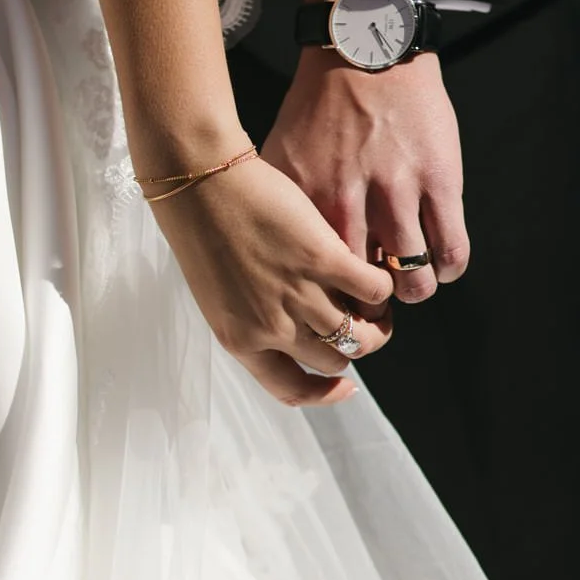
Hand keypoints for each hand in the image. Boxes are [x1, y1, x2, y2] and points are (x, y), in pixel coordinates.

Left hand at [150, 152, 393, 406]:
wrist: (198, 184)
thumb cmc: (203, 230)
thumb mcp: (220, 294)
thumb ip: (255, 320)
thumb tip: (299, 332)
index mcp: (241, 341)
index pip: (291, 389)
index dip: (324, 395)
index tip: (345, 387)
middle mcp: (270, 328)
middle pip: (334, 360)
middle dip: (353, 346)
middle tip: (363, 322)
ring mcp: (298, 296)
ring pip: (359, 333)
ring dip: (377, 322)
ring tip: (377, 302)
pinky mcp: (322, 260)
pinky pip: (373, 290)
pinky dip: (381, 285)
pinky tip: (375, 271)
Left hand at [262, 48, 469, 301]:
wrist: (365, 46)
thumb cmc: (319, 105)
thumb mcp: (280, 155)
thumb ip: (280, 207)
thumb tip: (274, 257)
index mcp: (306, 196)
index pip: (315, 275)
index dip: (328, 300)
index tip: (335, 303)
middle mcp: (350, 197)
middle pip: (361, 287)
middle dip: (370, 309)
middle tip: (374, 306)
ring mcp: (399, 189)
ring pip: (412, 277)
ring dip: (413, 291)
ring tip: (411, 286)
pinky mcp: (440, 178)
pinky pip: (451, 248)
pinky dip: (447, 268)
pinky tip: (440, 265)